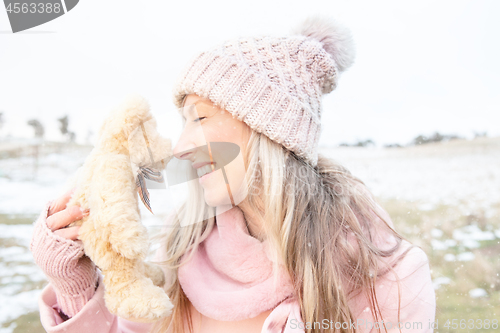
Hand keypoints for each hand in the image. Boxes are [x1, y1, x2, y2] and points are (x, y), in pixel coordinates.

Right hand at [30, 187, 97, 317]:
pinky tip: (92, 239)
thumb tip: (91, 194)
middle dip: (72, 213)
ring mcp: (49, 250)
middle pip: (56, 220)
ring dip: (79, 229)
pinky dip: (82, 243)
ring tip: (91, 224)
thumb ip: (74, 216)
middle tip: (86, 208)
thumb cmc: (75, 249)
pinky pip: (72, 249)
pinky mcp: (59, 262)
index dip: (66, 198)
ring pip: (64, 235)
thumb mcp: (71, 229)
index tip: (79, 189)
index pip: (54, 206)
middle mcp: (44, 236)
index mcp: (45, 223)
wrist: (72, 278)